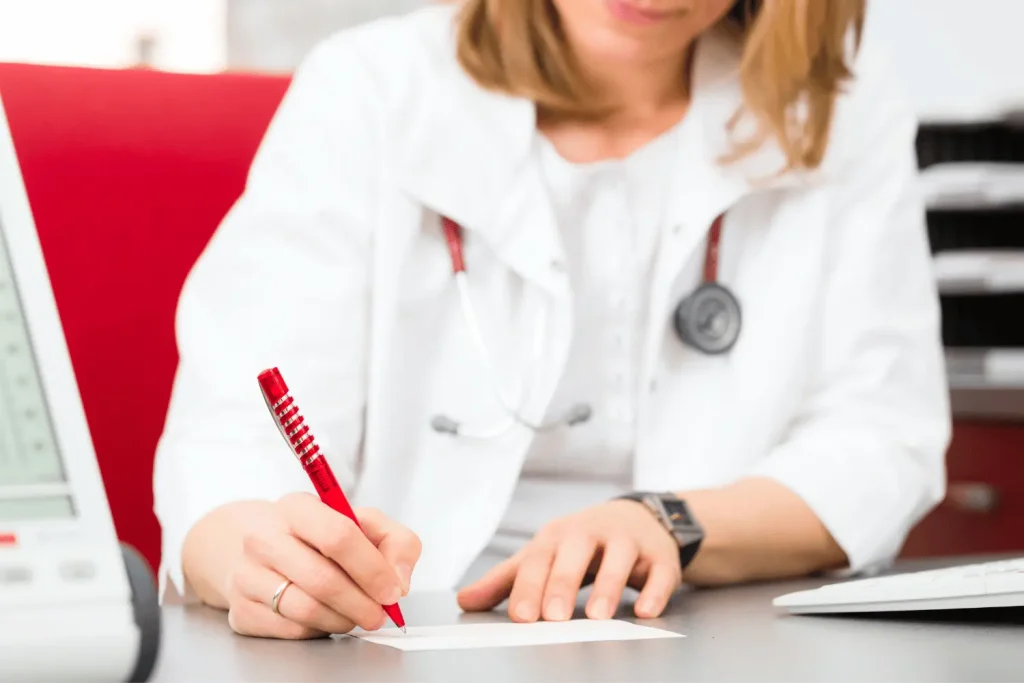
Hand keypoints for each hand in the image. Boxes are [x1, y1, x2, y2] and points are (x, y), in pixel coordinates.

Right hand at [224, 492, 421, 638]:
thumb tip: (399, 579)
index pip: (339, 536)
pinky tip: (327, 617)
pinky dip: (319, 629)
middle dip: (362, 603)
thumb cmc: (314, 535)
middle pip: (323, 579)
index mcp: (297, 508)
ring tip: (356, 615)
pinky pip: (291, 630)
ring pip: (307, 610)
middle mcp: (265, 538)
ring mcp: (247, 575)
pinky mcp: (241, 610)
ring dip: (343, 619)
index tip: (392, 589)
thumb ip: (395, 542)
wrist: (250, 546)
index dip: (372, 568)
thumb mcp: (359, 522)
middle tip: (379, 614)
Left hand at [457, 500, 681, 621]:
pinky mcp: (659, 556)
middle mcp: (591, 533)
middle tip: (552, 617)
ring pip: (618, 559)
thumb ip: (506, 580)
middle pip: (575, 553)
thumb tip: (463, 601)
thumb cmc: (580, 544)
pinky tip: (644, 611)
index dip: (528, 586)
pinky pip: (659, 572)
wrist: (638, 519)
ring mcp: (628, 542)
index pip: (539, 559)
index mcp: (557, 536)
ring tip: (597, 617)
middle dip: (563, 583)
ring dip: (608, 586)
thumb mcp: (543, 554)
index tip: (520, 616)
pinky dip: (654, 591)